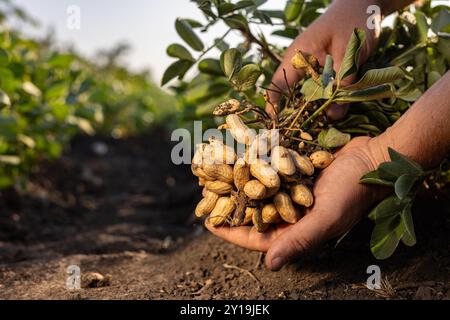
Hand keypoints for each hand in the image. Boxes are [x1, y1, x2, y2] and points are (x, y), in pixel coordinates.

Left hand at [206, 137, 388, 270]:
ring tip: (216, 174)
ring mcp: (292, 192)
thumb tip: (270, 265)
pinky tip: (238, 156)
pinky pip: (269, 172)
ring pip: (258, 191)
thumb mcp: (326, 218)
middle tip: (205, 195)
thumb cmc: (353, 191)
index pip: (257, 237)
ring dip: (238, 183)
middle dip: (230, 204)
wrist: (372, 158)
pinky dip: (253, 165)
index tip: (208, 223)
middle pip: (253, 213)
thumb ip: (298, 240)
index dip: (232, 231)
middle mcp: (292, 213)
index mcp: (297, 231)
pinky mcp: (295, 172)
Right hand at [266, 0, 380, 118]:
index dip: (274, 107)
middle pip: (292, 94)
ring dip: (315, 110)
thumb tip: (333, 116)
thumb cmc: (354, 19)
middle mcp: (301, 64)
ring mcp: (313, 66)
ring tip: (321, 127)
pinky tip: (335, 112)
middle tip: (303, 135)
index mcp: (297, 56)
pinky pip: (323, 89)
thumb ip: (342, 83)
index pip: (277, 85)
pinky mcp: (326, 69)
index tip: (277, 127)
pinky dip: (328, 101)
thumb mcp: (349, 52)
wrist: (366, 2)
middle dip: (297, 115)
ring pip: (309, 94)